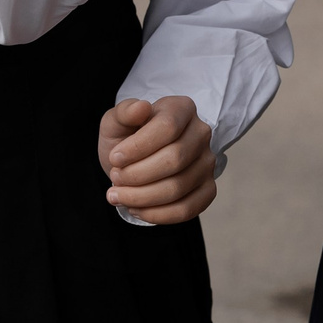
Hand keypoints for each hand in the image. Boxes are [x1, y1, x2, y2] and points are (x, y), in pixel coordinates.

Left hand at [99, 96, 216, 222]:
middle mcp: (201, 134)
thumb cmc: (127, 137)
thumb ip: (123, 113)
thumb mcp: (116, 122)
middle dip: (137, 175)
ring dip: (141, 197)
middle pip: (174, 160)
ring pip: (178, 188)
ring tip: (117, 195)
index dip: (138, 147)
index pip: (168, 128)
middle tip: (115, 177)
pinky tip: (135, 208)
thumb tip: (141, 108)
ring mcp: (208, 163)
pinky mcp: (207, 189)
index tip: (115, 158)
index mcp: (182, 109)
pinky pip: (187, 209)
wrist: (136, 159)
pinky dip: (156, 215)